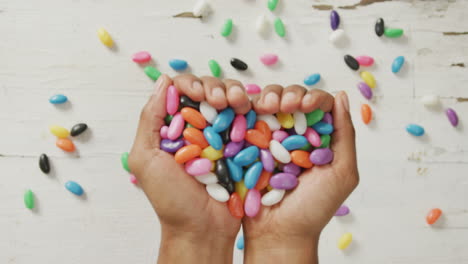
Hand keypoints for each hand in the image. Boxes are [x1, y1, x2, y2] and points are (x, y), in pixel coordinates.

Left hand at [128, 74, 251, 263]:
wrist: (203, 229)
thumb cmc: (170, 199)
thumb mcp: (146, 159)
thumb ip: (149, 120)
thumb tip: (163, 80)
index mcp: (176, 127)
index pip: (184, 92)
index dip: (192, 84)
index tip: (199, 94)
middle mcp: (200, 127)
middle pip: (211, 91)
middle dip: (217, 88)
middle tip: (221, 101)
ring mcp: (224, 136)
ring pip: (233, 101)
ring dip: (237, 95)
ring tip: (239, 104)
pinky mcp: (245, 146)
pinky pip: (252, 121)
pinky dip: (254, 111)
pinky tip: (255, 111)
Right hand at [243, 85, 358, 262]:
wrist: (278, 233)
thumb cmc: (314, 209)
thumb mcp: (341, 173)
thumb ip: (344, 135)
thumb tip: (341, 96)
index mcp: (317, 138)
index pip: (318, 105)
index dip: (312, 97)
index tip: (306, 105)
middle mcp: (293, 134)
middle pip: (291, 99)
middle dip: (288, 95)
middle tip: (284, 106)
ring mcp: (268, 138)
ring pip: (267, 104)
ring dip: (267, 98)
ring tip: (266, 107)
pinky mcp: (246, 145)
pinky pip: (245, 120)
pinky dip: (246, 109)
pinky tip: (248, 110)